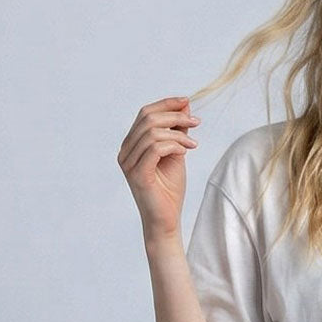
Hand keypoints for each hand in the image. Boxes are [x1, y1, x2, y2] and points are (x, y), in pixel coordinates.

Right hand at [117, 96, 200, 242]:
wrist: (166, 220)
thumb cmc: (169, 190)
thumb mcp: (176, 154)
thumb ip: (177, 132)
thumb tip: (185, 106)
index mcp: (131, 144)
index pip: (145, 114)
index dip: (166, 104)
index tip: (187, 101)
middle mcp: (125, 151)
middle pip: (148, 119)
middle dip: (175, 116)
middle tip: (196, 123)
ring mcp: (129, 163)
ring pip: (152, 133)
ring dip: (178, 134)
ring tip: (193, 145)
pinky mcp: (138, 174)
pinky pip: (155, 149)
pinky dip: (174, 145)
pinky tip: (186, 151)